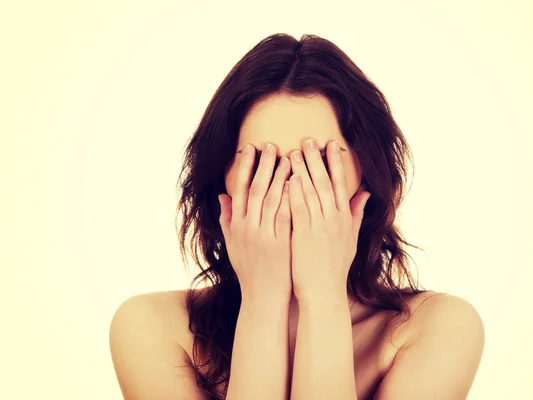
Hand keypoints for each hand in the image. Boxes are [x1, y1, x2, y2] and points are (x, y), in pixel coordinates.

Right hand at [218, 142, 292, 301]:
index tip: (250, 148)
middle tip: (270, 144)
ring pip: (270, 199)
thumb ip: (227, 219)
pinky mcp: (280, 243)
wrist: (263, 297)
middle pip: (254, 189)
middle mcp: (247, 228)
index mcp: (236, 225)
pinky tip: (298, 183)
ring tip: (288, 157)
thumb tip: (221, 196)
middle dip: (262, 165)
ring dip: (279, 176)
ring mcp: (263, 235)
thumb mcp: (233, 244)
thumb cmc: (250, 270)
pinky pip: (285, 216)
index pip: (238, 189)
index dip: (244, 167)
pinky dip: (290, 198)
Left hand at [288, 138, 370, 300]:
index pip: (340, 184)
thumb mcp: (351, 239)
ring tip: (294, 151)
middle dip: (317, 159)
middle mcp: (333, 220)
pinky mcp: (304, 235)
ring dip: (302, 170)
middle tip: (308, 139)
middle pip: (325, 182)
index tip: (331, 144)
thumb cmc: (334, 268)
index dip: (336, 163)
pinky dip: (294, 192)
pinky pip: (299, 209)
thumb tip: (364, 193)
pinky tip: (288, 177)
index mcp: (344, 219)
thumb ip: (356, 214)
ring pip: (311, 192)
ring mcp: (319, 227)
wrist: (323, 292)